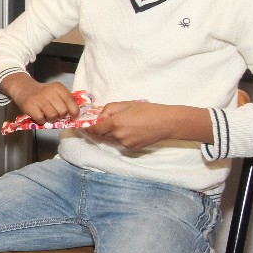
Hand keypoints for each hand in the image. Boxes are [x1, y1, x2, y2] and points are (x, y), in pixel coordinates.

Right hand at [5, 75, 81, 123]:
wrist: (23, 88)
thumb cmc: (42, 93)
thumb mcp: (55, 92)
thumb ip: (65, 100)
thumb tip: (74, 115)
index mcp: (58, 87)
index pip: (71, 100)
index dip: (74, 111)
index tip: (73, 116)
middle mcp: (49, 92)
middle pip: (63, 111)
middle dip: (60, 115)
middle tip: (56, 114)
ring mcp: (39, 99)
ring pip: (53, 116)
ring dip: (51, 119)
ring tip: (47, 115)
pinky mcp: (30, 106)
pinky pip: (41, 119)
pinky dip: (41, 121)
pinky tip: (40, 116)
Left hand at [83, 101, 213, 149]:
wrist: (166, 122)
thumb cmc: (148, 110)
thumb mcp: (127, 104)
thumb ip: (109, 109)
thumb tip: (100, 116)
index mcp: (115, 123)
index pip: (95, 129)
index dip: (90, 127)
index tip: (86, 125)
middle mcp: (118, 135)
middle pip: (103, 134)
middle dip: (102, 129)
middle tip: (108, 121)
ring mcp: (125, 143)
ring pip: (112, 138)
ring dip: (113, 132)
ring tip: (127, 123)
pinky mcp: (132, 148)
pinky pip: (122, 143)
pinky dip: (123, 137)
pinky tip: (133, 130)